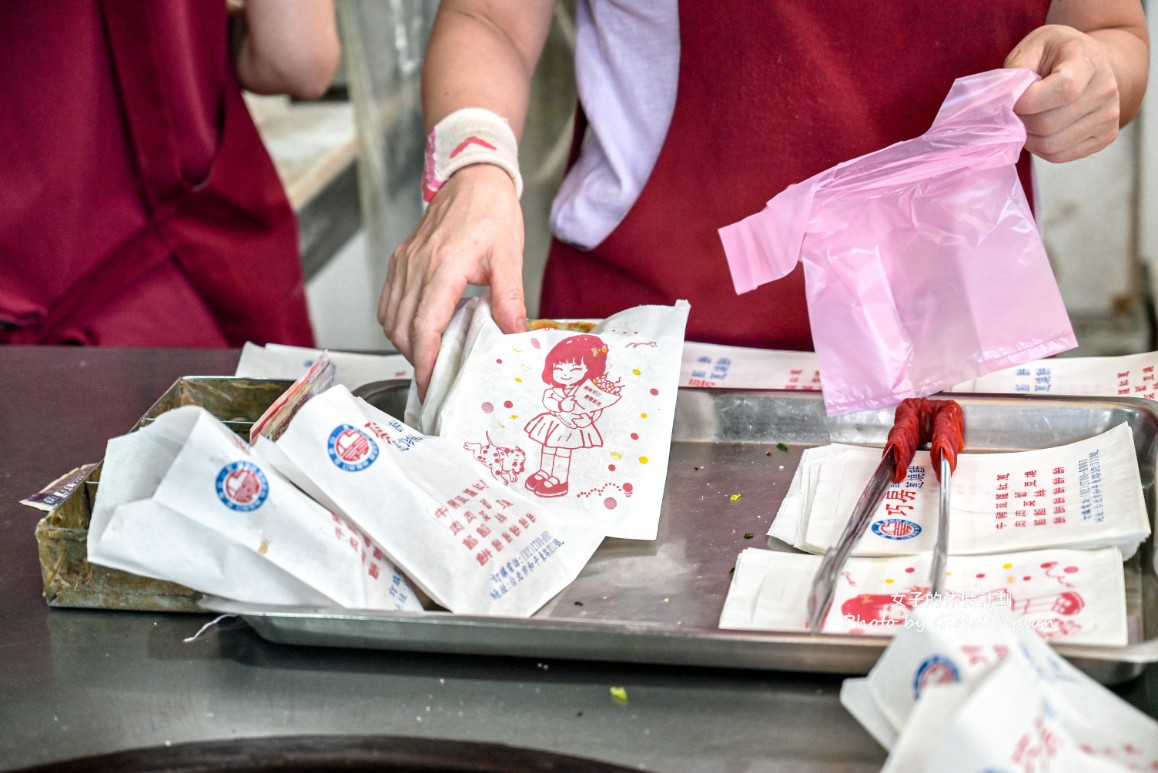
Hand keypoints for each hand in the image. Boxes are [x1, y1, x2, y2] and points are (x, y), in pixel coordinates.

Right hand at [379, 164, 527, 398]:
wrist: (473, 179)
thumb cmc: (491, 212)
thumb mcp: (509, 257)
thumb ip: (509, 299)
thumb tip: (514, 336)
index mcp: (444, 266)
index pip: (425, 325)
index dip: (424, 360)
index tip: (430, 383)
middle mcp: (417, 266)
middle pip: (402, 328)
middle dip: (414, 359)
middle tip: (435, 379)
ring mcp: (404, 263)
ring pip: (390, 317)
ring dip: (404, 343)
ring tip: (428, 357)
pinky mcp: (400, 261)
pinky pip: (388, 301)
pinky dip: (397, 323)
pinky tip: (418, 331)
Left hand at [1005, 25, 1121, 162]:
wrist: (1094, 62)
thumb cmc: (1058, 53)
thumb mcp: (1034, 45)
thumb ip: (1017, 68)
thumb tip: (1003, 99)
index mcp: (1088, 62)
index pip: (1062, 90)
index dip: (1027, 101)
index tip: (1012, 99)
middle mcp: (1105, 90)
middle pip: (1049, 124)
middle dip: (1021, 122)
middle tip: (1014, 112)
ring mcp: (1109, 116)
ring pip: (1051, 145)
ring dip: (1028, 137)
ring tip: (1026, 120)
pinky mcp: (1106, 136)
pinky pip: (1060, 156)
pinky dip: (1040, 149)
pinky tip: (1039, 131)